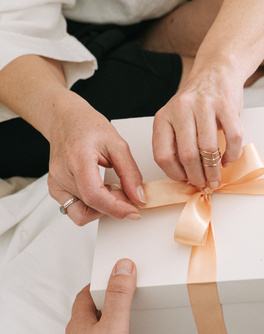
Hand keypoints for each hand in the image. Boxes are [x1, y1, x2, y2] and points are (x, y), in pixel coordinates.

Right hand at [48, 95, 145, 225]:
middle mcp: (61, 174)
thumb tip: (139, 197)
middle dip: (114, 206)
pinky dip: (92, 206)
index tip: (134, 211)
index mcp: (77, 159)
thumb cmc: (88, 126)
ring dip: (101, 208)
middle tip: (126, 191)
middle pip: (90, 206)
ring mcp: (56, 183)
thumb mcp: (118, 144)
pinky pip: (74, 209)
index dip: (116, 208)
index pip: (94, 195)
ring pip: (81, 214)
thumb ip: (130, 173)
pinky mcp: (55, 189)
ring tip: (111, 190)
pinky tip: (100, 191)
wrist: (66, 119)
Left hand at [58, 258, 143, 333]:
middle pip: (93, 316)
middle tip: (125, 298)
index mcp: (80, 324)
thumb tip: (122, 267)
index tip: (113, 277)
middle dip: (110, 306)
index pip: (85, 297)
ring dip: (118, 330)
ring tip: (135, 324)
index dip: (99, 285)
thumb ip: (120, 295)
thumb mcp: (114, 325)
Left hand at [153, 62, 243, 188]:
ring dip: (214, 171)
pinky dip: (231, 155)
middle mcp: (181, 109)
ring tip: (216, 178)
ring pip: (208, 149)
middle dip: (197, 177)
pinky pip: (232, 138)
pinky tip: (227, 160)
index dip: (174, 174)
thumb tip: (186, 176)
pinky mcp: (226, 105)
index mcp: (164, 117)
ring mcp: (204, 105)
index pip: (163, 155)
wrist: (217, 71)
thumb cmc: (197, 102)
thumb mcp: (176, 119)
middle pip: (187, 155)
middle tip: (204, 184)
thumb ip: (177, 143)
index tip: (185, 180)